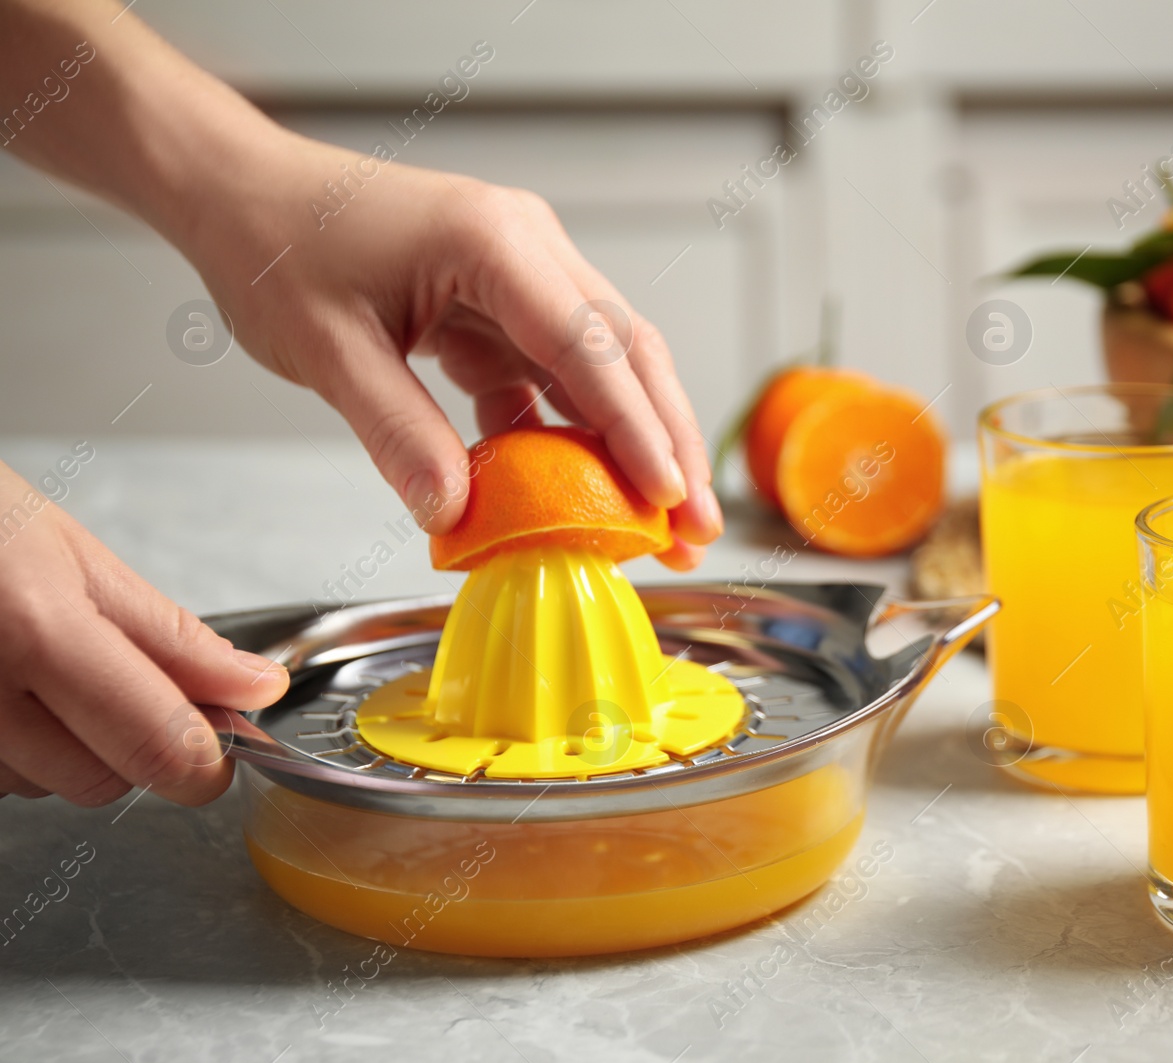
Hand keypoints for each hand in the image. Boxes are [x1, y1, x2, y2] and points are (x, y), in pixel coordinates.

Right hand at [0, 463, 287, 805]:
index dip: (204, 761)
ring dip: (58, 747)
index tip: (219, 748)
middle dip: (128, 745)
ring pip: (37, 787)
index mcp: (35, 629)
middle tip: (109, 676)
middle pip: (100, 780)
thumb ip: (173, 639)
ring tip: (27, 665)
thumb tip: (254, 689)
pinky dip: (6, 748)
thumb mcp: (76, 557)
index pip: (154, 743)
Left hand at [184, 136, 722, 569]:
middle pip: (625, 352)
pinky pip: (553, 376)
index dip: (635, 425)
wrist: (240, 191)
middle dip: (667, 443)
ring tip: (658, 524)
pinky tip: (575, 494)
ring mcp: (522, 273)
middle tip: (695, 526)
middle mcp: (527, 247)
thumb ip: (396, 431)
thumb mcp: (327, 349)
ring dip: (631, 445)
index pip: (587, 343)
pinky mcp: (502, 303)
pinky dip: (568, 435)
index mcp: (491, 240)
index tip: (667, 494)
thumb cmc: (276, 246)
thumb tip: (454, 515)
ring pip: (603, 366)